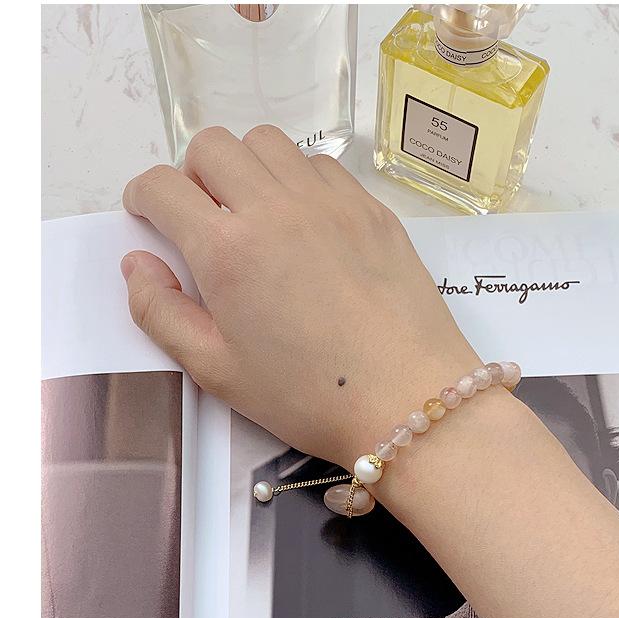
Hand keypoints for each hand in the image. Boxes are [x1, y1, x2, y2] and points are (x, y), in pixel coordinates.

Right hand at [122, 125, 478, 467]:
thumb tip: (138, 264)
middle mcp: (276, 208)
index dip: (144, 197)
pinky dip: (298, 178)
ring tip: (256, 215)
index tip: (150, 216)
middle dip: (192, 174)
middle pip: (213, 146)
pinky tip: (307, 223)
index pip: (163, 187)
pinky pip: (321, 165)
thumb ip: (160, 313)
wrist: (407, 398)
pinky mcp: (372, 209)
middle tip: (204, 218)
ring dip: (247, 167)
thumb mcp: (216, 371)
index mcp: (228, 250)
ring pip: (269, 144)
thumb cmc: (309, 395)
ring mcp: (330, 202)